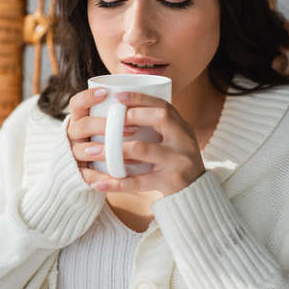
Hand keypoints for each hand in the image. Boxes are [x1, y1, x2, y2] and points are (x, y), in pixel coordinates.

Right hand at [67, 88, 139, 186]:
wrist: (89, 167)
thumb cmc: (104, 137)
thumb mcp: (106, 121)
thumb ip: (117, 109)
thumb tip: (142, 89)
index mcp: (79, 118)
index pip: (76, 103)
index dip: (88, 97)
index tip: (106, 93)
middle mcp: (74, 134)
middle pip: (83, 125)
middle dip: (104, 125)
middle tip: (132, 129)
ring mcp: (74, 153)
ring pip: (84, 151)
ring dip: (103, 151)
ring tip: (125, 154)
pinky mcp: (77, 173)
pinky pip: (87, 175)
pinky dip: (102, 177)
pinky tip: (117, 176)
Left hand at [91, 91, 205, 197]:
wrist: (196, 192)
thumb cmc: (177, 160)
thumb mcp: (176, 138)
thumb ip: (159, 125)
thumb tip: (124, 107)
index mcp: (182, 127)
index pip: (164, 105)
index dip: (141, 98)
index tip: (118, 97)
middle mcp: (183, 140)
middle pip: (159, 118)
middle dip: (131, 115)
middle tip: (107, 122)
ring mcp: (177, 161)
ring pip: (142, 149)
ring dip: (113, 149)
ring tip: (92, 151)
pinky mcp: (168, 182)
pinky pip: (138, 182)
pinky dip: (116, 183)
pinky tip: (98, 184)